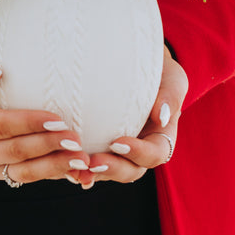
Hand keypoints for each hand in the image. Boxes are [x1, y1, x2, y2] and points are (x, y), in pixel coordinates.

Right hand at [0, 49, 91, 185]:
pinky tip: (79, 170)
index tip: (57, 118)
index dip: (28, 123)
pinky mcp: (5, 173)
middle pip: (16, 151)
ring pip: (25, 171)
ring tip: (82, 158)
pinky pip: (33, 176)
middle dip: (48, 146)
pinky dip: (57, 174)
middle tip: (76, 138)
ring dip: (56, 166)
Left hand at [85, 47, 187, 186]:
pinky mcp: (96, 145)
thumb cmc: (157, 69)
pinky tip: (63, 166)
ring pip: (107, 171)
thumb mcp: (170, 76)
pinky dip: (77, 166)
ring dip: (92, 173)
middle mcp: (139, 149)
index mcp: (160, 137)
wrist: (132, 61)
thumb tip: (162, 117)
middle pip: (130, 171)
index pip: (154, 154)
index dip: (138, 154)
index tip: (117, 142)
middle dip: (112, 169)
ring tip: (75, 170)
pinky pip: (88, 162)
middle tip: (92, 162)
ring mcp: (117, 150)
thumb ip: (171, 94)